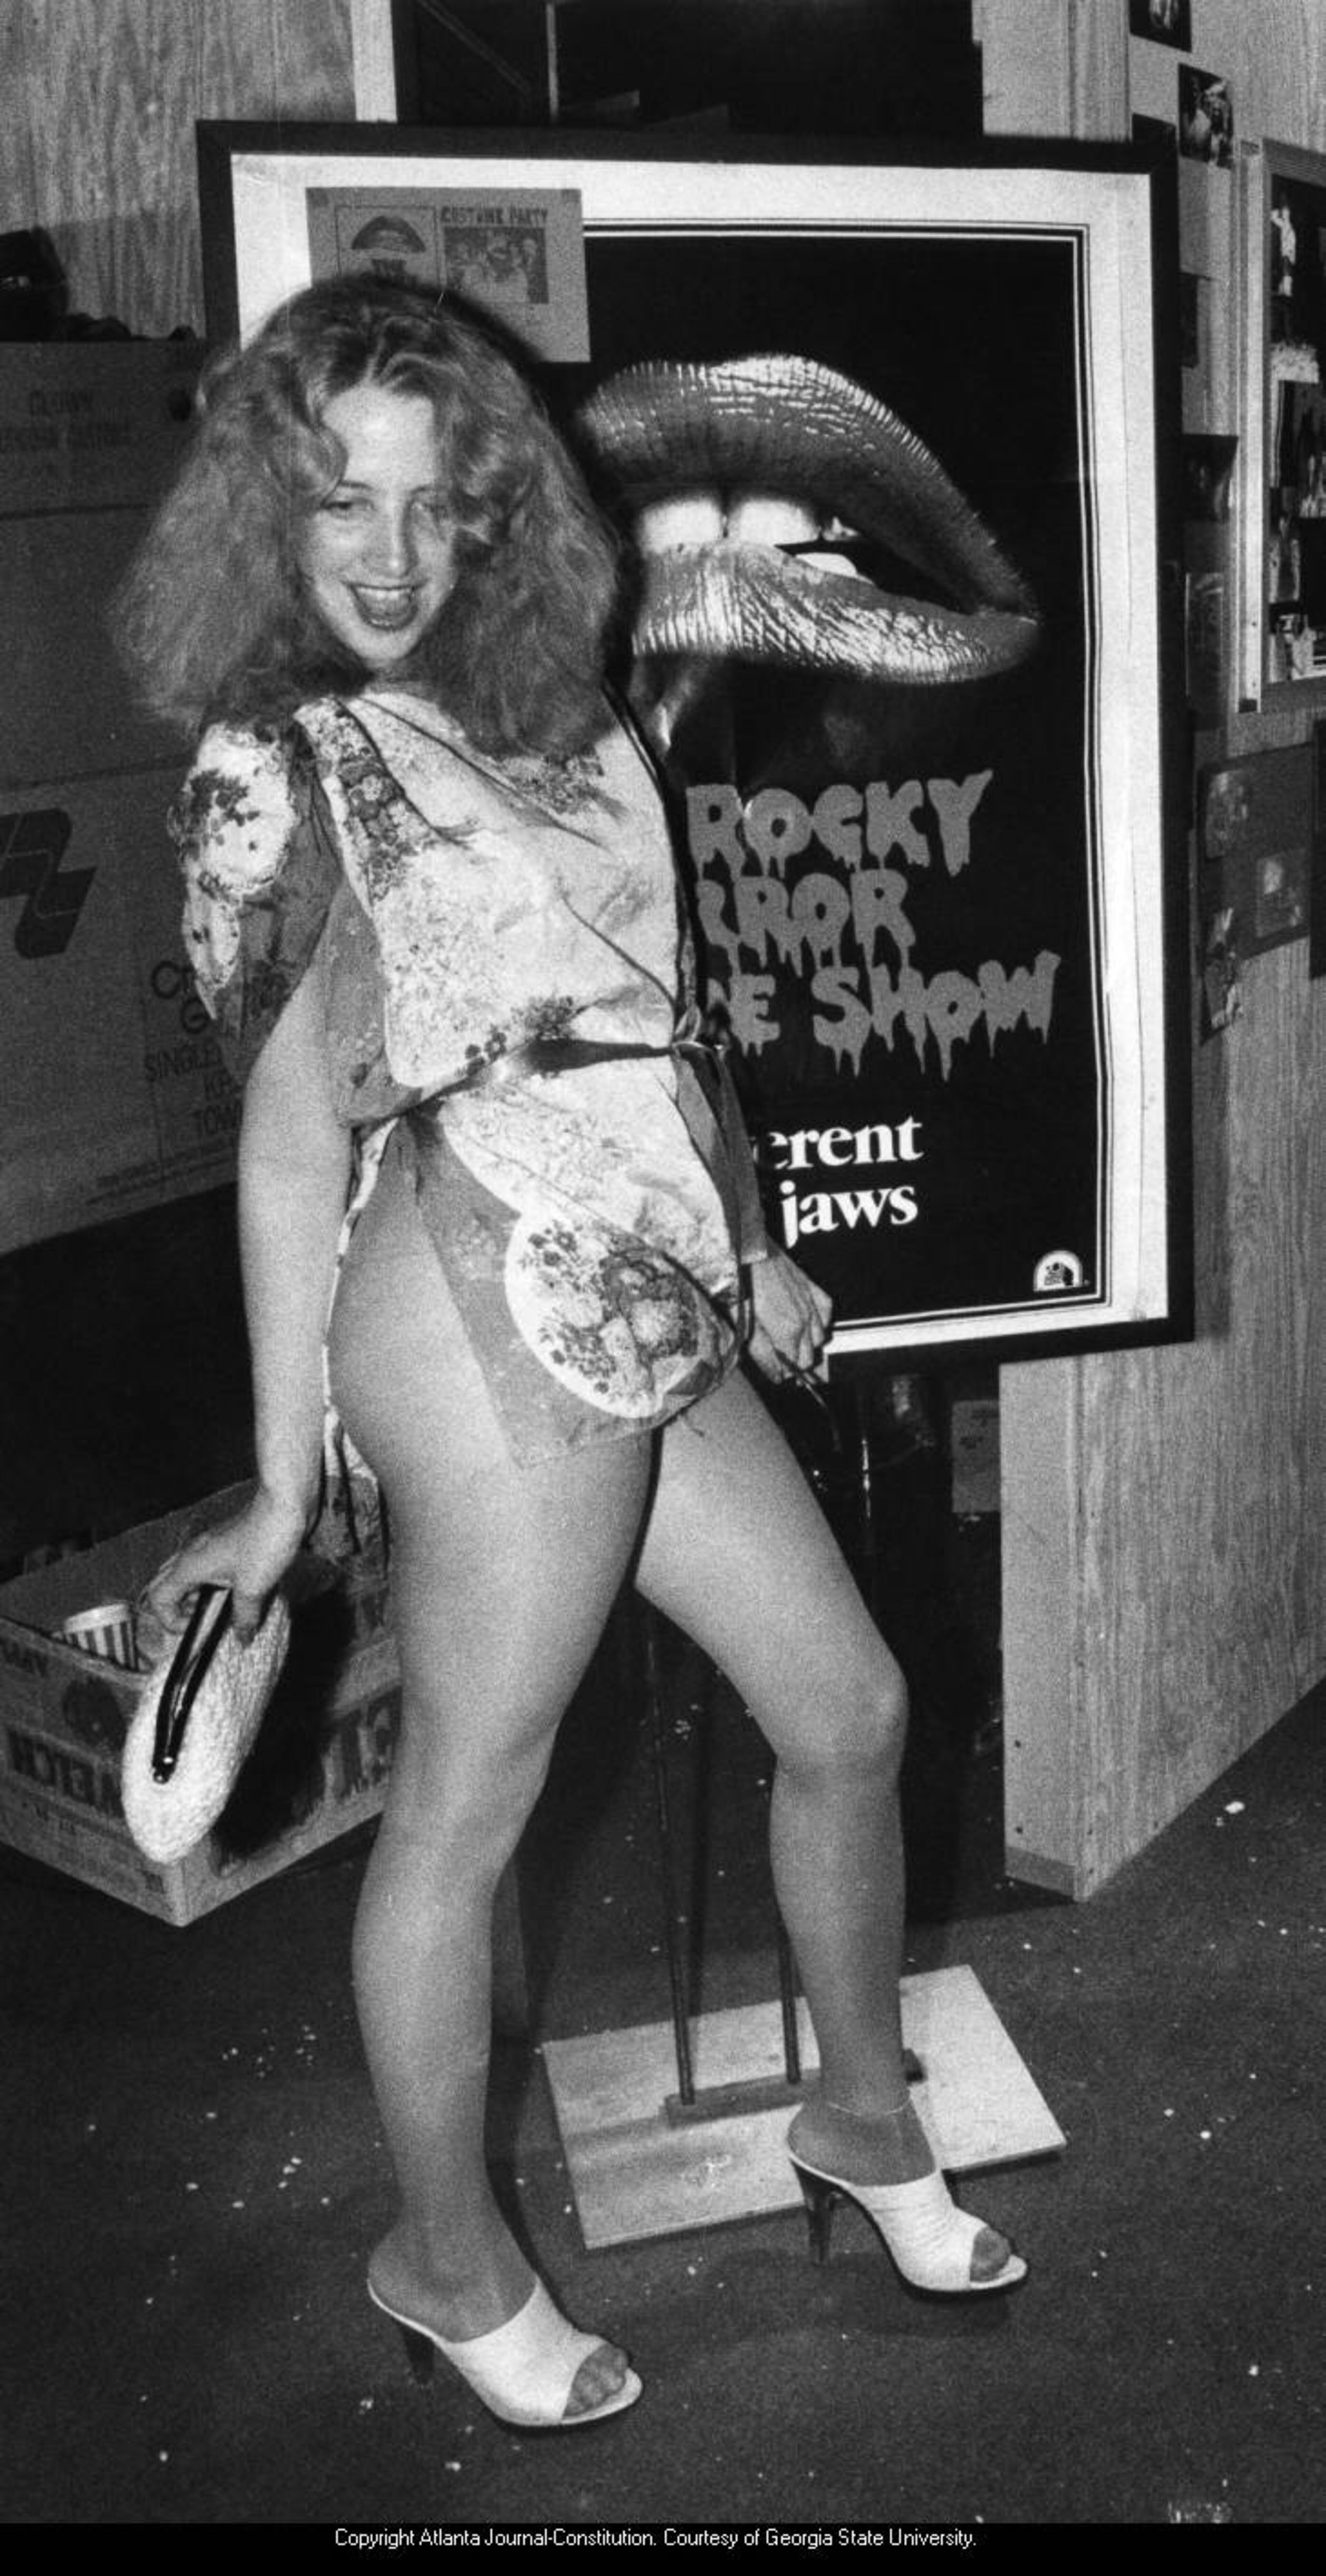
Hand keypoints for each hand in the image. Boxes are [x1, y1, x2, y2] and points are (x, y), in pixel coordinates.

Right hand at [138, 1487, 308, 1660]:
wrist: (284, 1505)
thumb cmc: (264, 1541)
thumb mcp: (253, 1588)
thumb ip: (244, 1618)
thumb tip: (242, 1638)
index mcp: (189, 1566)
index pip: (157, 1598)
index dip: (170, 1620)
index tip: (196, 1629)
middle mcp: (192, 1555)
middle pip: (166, 1585)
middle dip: (179, 1608)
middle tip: (204, 1620)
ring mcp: (208, 1547)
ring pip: (187, 1575)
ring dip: (197, 1596)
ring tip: (222, 1609)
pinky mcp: (225, 1543)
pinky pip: (208, 1568)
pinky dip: (214, 1584)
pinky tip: (238, 1592)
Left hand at [746, 1248, 833, 1383]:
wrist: (749, 1248)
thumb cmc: (741, 1282)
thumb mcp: (743, 1323)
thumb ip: (762, 1352)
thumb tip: (775, 1373)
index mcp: (787, 1331)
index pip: (792, 1368)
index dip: (782, 1374)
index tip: (775, 1374)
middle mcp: (804, 1319)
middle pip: (808, 1358)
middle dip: (795, 1364)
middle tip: (779, 1362)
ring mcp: (811, 1304)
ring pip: (819, 1340)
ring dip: (806, 1346)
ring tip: (789, 1344)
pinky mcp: (813, 1289)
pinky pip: (826, 1316)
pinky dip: (819, 1325)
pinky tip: (805, 1324)